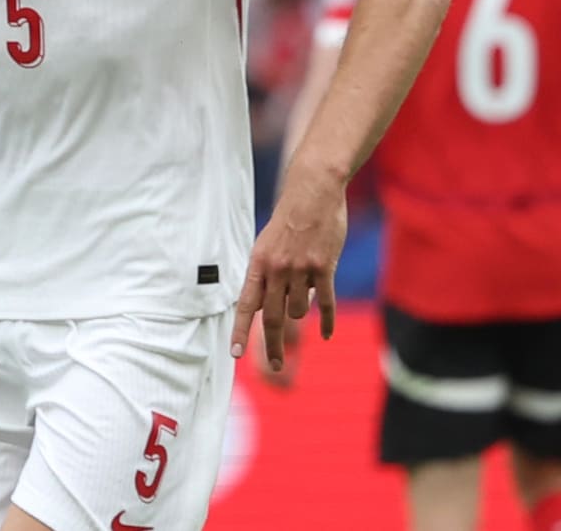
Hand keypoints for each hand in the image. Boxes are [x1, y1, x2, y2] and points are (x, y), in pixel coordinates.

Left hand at [229, 163, 347, 376]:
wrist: (312, 193)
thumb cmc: (288, 222)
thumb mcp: (267, 246)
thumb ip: (266, 277)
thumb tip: (266, 308)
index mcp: (257, 263)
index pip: (244, 304)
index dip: (239, 330)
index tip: (234, 353)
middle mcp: (276, 269)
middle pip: (271, 318)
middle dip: (271, 346)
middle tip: (274, 367)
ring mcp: (300, 269)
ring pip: (298, 311)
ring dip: (301, 312)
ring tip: (304, 291)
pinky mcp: (324, 267)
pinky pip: (325, 303)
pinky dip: (326, 321)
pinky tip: (326, 334)